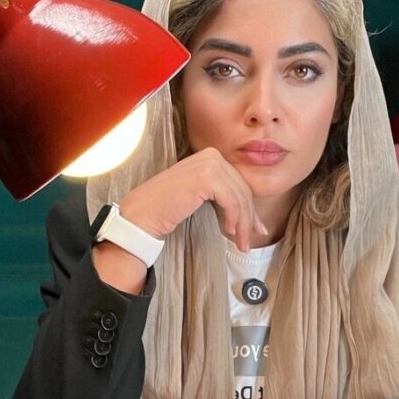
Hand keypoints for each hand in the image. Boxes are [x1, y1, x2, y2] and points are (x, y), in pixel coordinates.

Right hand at [120, 148, 267, 252]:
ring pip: (239, 198)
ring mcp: (209, 164)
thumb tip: (249, 212)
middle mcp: (211, 155)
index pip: (238, 183)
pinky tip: (229, 231)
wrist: (143, 213)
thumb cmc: (167, 208)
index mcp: (210, 156)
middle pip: (242, 190)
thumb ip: (220, 195)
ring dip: (243, 224)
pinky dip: (234, 218)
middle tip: (248, 241)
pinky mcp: (206, 177)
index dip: (249, 208)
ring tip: (240, 243)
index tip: (255, 229)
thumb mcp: (200, 196)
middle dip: (249, 218)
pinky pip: (232, 201)